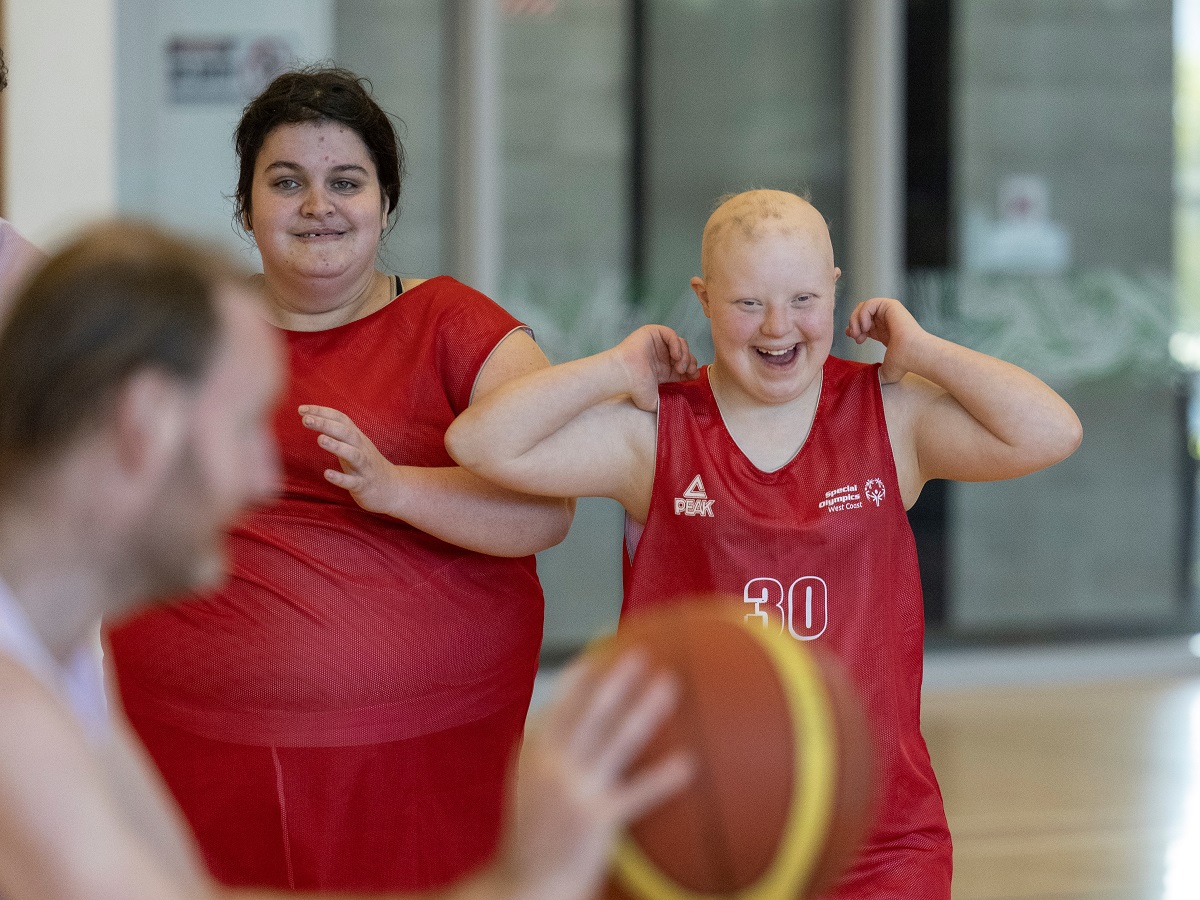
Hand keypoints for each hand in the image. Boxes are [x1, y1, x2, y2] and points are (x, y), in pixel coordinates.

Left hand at [298, 405, 398, 513]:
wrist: (393, 488)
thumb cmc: (366, 466)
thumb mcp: (353, 445)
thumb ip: (337, 433)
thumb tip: (314, 418)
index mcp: (357, 438)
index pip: (341, 419)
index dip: (322, 412)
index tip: (301, 409)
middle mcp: (362, 449)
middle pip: (346, 432)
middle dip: (326, 425)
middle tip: (306, 420)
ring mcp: (365, 468)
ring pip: (353, 454)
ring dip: (337, 446)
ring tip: (320, 439)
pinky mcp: (364, 485)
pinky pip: (353, 481)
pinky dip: (340, 478)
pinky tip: (327, 474)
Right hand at [499, 651, 692, 899]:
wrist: (520, 886)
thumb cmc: (528, 837)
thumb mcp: (527, 786)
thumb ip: (544, 753)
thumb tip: (557, 722)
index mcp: (533, 754)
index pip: (559, 706)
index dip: (581, 678)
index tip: (600, 652)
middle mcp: (552, 765)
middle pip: (591, 712)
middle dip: (616, 679)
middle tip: (641, 653)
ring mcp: (575, 790)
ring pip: (618, 739)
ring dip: (646, 708)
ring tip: (668, 685)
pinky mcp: (596, 819)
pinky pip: (637, 792)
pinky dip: (663, 777)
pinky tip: (688, 764)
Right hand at [609, 325, 698, 411]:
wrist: (625, 375)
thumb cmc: (635, 388)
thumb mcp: (655, 400)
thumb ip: (666, 403)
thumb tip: (679, 406)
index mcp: (663, 369)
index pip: (684, 365)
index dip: (691, 370)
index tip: (693, 376)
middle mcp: (661, 355)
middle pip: (685, 353)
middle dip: (690, 362)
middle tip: (688, 371)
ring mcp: (657, 343)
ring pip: (681, 343)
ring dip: (685, 355)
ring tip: (679, 366)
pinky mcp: (653, 332)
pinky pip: (671, 334)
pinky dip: (677, 344)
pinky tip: (675, 356)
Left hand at [844, 297, 925, 383]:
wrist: (912, 354)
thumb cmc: (904, 363)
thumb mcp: (886, 370)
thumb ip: (877, 374)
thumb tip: (869, 382)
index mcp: (883, 331)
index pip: (863, 324)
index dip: (853, 328)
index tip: (852, 337)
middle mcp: (886, 320)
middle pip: (860, 313)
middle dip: (853, 324)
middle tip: (855, 337)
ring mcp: (888, 312)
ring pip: (862, 307)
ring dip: (855, 320)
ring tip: (858, 333)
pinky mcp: (891, 305)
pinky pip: (869, 304)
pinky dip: (862, 315)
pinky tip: (866, 327)